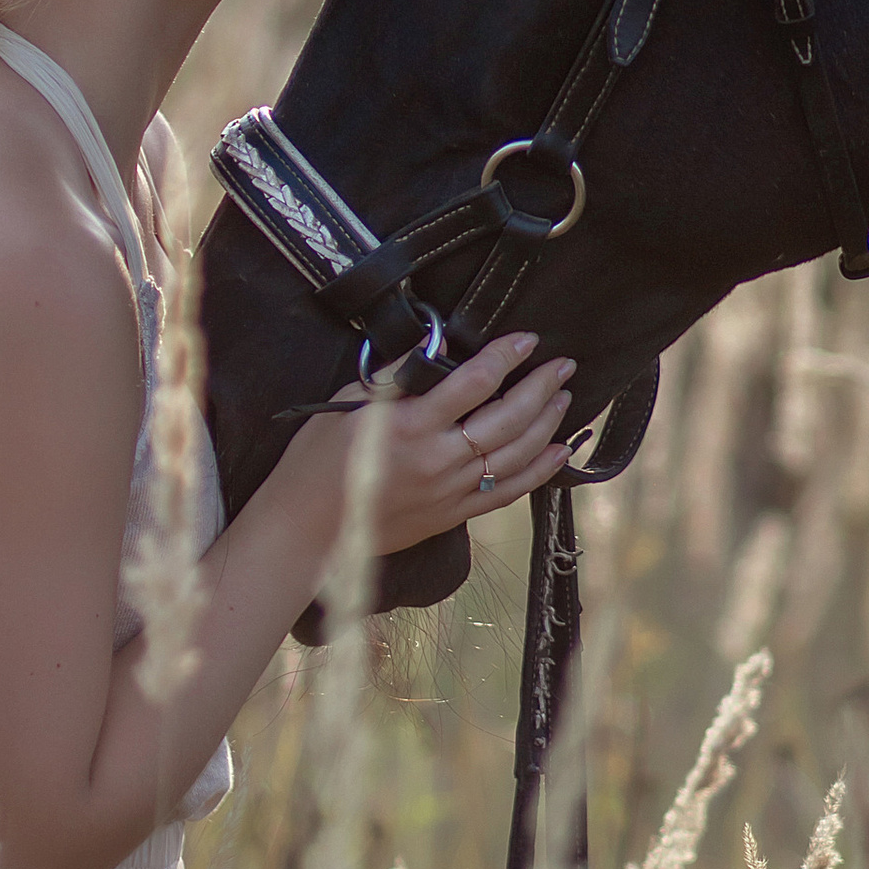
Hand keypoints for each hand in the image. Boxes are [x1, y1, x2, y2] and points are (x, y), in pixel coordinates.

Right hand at [289, 331, 578, 558]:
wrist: (305, 529)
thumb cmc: (317, 462)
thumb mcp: (347, 404)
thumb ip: (394, 376)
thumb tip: (433, 346)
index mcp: (410, 424)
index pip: (473, 382)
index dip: (506, 356)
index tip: (528, 339)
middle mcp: (437, 459)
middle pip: (507, 417)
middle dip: (540, 387)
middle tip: (563, 364)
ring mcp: (449, 491)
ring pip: (515, 454)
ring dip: (546, 423)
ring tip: (563, 397)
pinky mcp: (452, 515)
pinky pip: (507, 492)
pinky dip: (538, 471)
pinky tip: (558, 451)